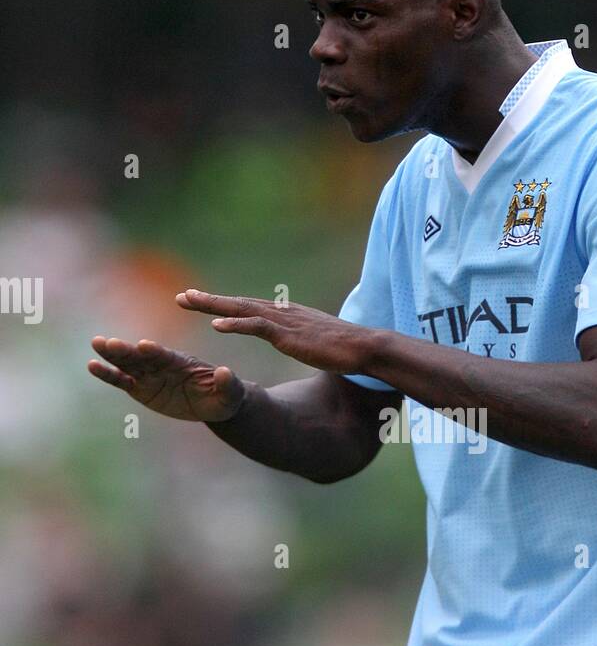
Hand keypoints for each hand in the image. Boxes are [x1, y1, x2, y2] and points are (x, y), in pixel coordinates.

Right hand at [87, 337, 245, 421]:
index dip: (155, 351)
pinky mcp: (140, 388)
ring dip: (112, 356)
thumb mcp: (230, 392)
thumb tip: (224, 372)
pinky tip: (92, 365)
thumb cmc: (224, 396)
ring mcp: (149, 376)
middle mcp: (162, 365)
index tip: (143, 345)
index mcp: (182, 363)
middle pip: (141, 357)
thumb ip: (227, 383)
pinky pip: (122, 381)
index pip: (166, 356)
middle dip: (126, 351)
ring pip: (127, 364)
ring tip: (96, 343)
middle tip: (108, 342)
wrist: (213, 403)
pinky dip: (108, 374)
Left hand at [175, 289, 374, 373]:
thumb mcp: (316, 341)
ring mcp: (284, 322)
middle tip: (182, 296)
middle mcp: (282, 313)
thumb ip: (303, 337)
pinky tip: (216, 324)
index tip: (202, 302)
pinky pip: (257, 326)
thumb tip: (302, 341)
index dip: (224, 305)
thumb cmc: (345, 349)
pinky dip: (235, 323)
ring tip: (188, 301)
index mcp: (287, 316)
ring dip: (213, 305)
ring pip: (241, 309)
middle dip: (209, 300)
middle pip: (239, 303)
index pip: (250, 307)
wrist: (364, 347)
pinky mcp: (288, 335)